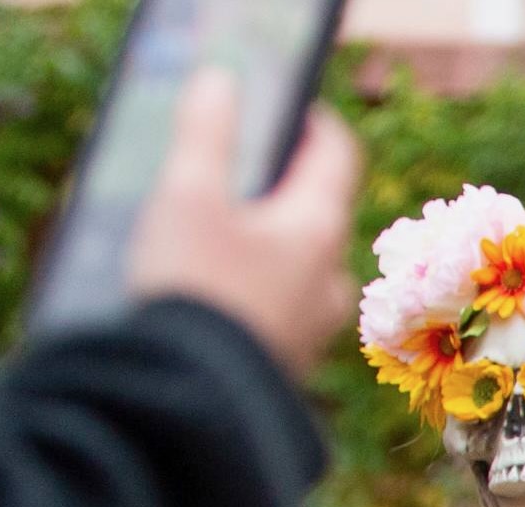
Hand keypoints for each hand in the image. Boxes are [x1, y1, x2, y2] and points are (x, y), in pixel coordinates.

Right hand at [125, 69, 362, 378]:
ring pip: (296, 263)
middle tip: (232, 170)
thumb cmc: (193, 290)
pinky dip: (254, 285)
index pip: (337, 153)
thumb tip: (220, 82)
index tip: (282, 105)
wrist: (189, 407)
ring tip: (209, 233)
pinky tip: (210, 289)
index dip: (311, 120)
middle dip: (277, 187)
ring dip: (262, 241)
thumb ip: (206, 132)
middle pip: (314, 210)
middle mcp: (331, 279)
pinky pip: (279, 306)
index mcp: (318, 229)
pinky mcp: (288, 363)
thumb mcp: (187, 196)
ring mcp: (314, 327)